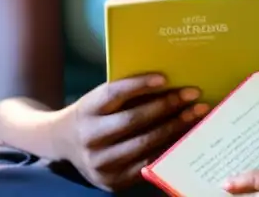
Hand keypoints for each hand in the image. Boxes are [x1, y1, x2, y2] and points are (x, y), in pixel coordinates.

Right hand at [61, 74, 209, 191]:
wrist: (62, 142)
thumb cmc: (91, 113)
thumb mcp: (97, 99)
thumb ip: (123, 94)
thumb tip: (165, 83)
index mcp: (87, 110)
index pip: (114, 94)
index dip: (139, 85)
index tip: (165, 78)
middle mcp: (91, 137)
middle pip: (134, 120)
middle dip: (168, 107)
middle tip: (193, 96)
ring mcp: (101, 163)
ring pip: (145, 144)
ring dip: (175, 128)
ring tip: (196, 116)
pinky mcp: (112, 181)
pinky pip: (147, 164)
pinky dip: (168, 149)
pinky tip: (185, 137)